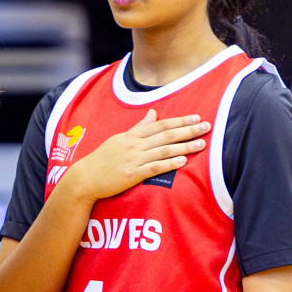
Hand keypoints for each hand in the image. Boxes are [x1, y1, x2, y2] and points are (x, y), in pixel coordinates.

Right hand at [62, 109, 208, 201]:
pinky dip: (169, 164)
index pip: (159, 125)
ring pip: (163, 150)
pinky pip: (154, 167)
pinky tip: (183, 161)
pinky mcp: (131, 174)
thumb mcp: (119, 140)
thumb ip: (138, 127)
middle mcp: (133, 145)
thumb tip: (153, 113)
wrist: (84, 178)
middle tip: (206, 126)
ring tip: (202, 144)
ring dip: (184, 146)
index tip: (196, 118)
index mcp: (131, 136)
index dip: (179, 121)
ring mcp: (133, 159)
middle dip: (187, 130)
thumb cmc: (102, 160)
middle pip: (165, 135)